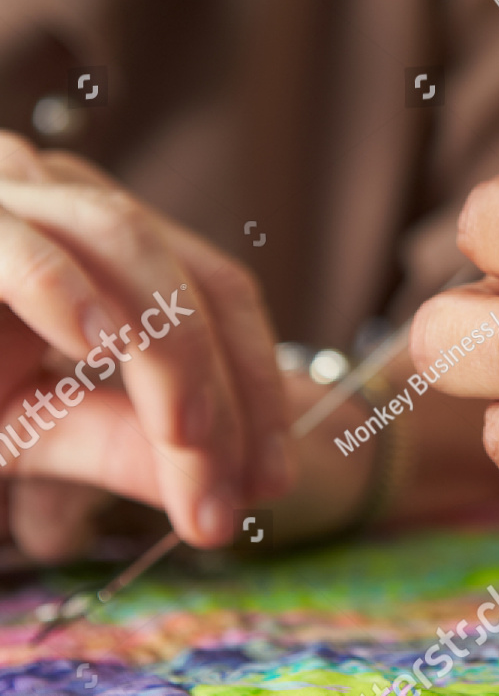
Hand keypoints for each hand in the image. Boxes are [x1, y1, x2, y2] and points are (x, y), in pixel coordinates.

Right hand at [0, 133, 292, 553]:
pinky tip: (99, 346)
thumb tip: (221, 505)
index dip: (259, 387)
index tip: (274, 483)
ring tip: (192, 440)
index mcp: (105, 243)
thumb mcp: (31, 425)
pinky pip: (14, 242)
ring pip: (124, 248)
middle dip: (230, 393)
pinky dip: (60, 289)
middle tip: (235, 497)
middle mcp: (64, 199)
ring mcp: (5, 190)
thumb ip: (124, 446)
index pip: (221, 295)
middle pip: (194, 278)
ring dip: (170, 352)